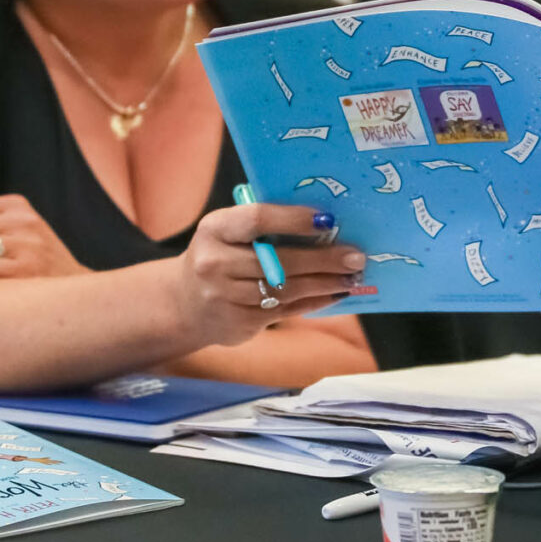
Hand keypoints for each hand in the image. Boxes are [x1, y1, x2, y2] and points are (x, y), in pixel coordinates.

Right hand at [167, 202, 368, 349]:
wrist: (185, 303)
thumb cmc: (221, 256)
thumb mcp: (229, 233)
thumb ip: (266, 226)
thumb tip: (326, 223)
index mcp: (215, 229)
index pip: (258, 219)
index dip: (294, 219)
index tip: (328, 220)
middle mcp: (214, 263)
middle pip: (278, 260)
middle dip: (323, 259)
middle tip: (355, 256)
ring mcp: (224, 297)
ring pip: (286, 289)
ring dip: (325, 283)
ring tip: (352, 276)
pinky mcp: (239, 323)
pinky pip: (286, 310)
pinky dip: (315, 301)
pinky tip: (335, 293)